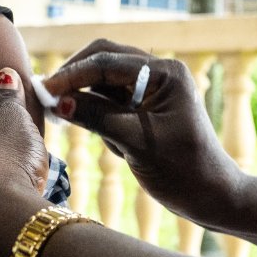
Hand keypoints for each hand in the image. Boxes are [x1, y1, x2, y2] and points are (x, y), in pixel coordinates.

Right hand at [43, 40, 243, 227]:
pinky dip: (99, 115)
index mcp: (165, 72)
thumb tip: (58, 102)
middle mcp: (159, 73)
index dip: (72, 74)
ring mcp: (152, 90)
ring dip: (86, 99)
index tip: (44, 91)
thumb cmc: (183, 170)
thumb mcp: (136, 143)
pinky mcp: (145, 108)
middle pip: (103, 60)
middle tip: (47, 99)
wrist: (212, 196)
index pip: (107, 61)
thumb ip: (97, 118)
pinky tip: (109, 143)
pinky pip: (110, 102)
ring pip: (103, 81)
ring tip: (76, 125)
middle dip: (75, 78)